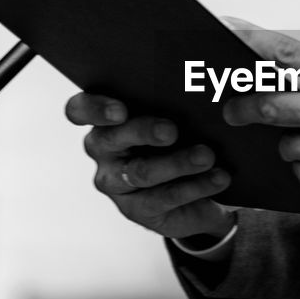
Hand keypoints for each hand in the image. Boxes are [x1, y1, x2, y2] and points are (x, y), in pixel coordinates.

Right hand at [65, 94, 234, 239]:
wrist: (203, 186)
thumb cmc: (186, 135)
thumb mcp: (179, 114)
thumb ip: (174, 101)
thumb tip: (202, 88)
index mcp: (105, 118)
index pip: (80, 110)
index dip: (94, 109)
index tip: (121, 110)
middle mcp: (103, 150)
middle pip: (109, 139)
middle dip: (141, 132)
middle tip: (171, 130)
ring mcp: (116, 183)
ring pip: (139, 172)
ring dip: (177, 162)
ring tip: (207, 156)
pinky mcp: (138, 210)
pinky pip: (164, 198)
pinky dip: (195, 186)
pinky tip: (219, 177)